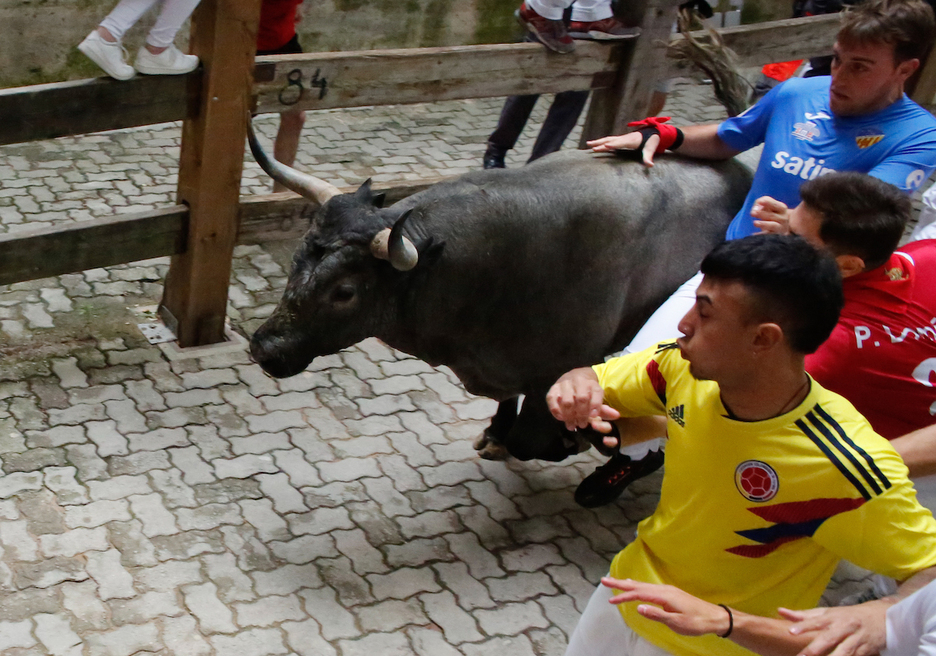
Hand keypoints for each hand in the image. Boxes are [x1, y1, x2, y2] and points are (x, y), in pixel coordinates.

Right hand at [546, 368, 620, 431]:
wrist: (576, 376)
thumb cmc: (588, 392)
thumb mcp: (598, 398)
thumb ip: (605, 409)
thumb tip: (616, 415)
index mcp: (592, 383)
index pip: (596, 394)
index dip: (595, 406)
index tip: (594, 417)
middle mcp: (578, 381)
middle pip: (581, 399)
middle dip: (582, 415)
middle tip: (582, 424)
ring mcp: (564, 384)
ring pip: (567, 401)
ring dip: (570, 416)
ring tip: (572, 424)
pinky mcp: (553, 389)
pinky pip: (552, 400)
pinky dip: (556, 411)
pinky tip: (561, 418)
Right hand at [588, 132, 659, 166]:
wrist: (652, 132)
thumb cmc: (651, 141)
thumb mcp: (651, 149)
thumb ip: (649, 157)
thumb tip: (650, 165)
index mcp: (630, 141)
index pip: (619, 143)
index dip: (613, 144)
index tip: (605, 146)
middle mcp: (624, 138)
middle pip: (610, 140)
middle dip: (600, 143)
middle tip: (591, 147)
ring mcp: (621, 138)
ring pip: (607, 139)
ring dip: (598, 141)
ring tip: (588, 144)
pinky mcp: (620, 139)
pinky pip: (609, 140)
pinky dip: (601, 142)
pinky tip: (595, 145)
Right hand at [601, 577, 730, 636]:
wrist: (715, 617)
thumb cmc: (697, 622)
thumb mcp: (677, 623)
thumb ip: (657, 615)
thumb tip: (638, 607)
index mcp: (664, 595)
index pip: (639, 594)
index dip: (623, 596)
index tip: (610, 600)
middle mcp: (664, 589)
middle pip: (638, 585)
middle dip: (620, 583)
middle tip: (604, 580)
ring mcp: (667, 590)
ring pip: (643, 585)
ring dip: (628, 584)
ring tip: (615, 581)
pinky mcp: (670, 594)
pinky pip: (649, 587)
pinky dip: (638, 586)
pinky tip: (637, 587)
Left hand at [751, 196, 790, 234]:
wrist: (784, 227)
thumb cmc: (773, 214)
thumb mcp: (770, 206)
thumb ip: (762, 202)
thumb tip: (756, 206)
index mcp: (782, 208)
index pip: (775, 204)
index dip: (767, 202)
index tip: (759, 201)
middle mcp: (783, 218)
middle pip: (772, 215)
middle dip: (762, 213)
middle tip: (753, 213)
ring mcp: (780, 228)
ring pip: (772, 226)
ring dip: (763, 224)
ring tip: (755, 223)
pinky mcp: (775, 236)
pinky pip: (768, 236)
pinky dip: (761, 235)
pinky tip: (754, 234)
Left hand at [778, 598, 891, 655]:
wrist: (883, 616)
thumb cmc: (848, 615)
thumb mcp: (828, 613)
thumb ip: (804, 615)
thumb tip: (780, 611)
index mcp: (833, 616)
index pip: (816, 621)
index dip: (803, 626)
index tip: (790, 631)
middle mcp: (844, 627)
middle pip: (828, 639)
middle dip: (814, 649)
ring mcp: (856, 639)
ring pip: (843, 652)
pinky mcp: (867, 651)